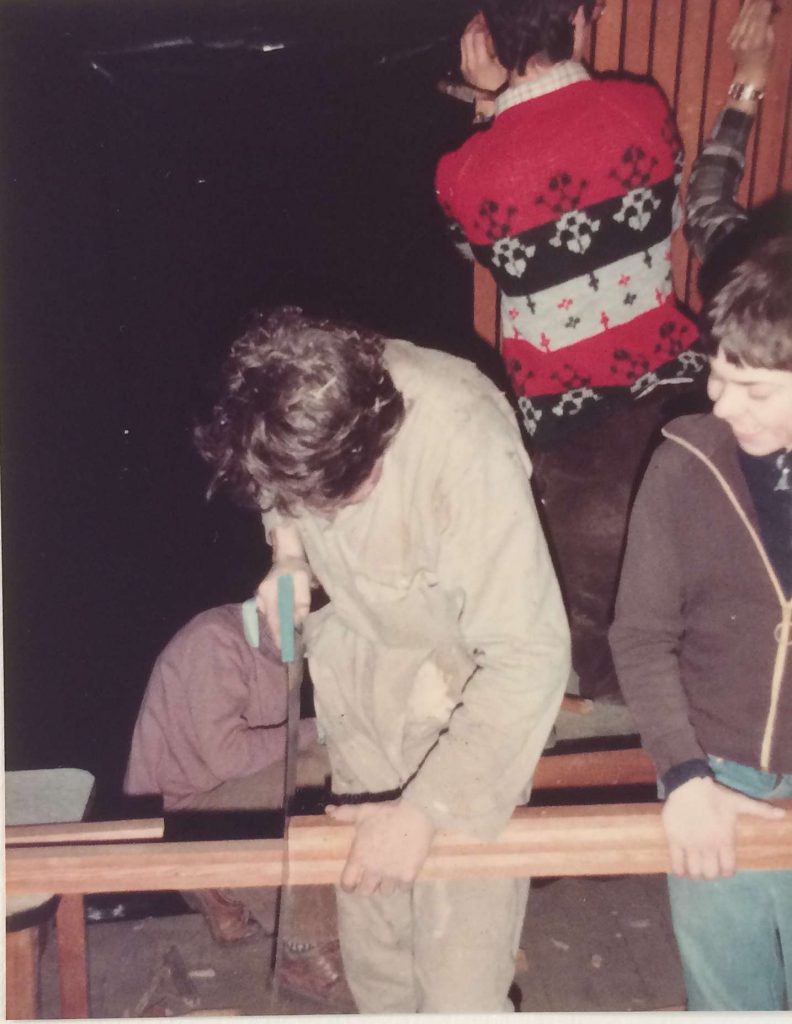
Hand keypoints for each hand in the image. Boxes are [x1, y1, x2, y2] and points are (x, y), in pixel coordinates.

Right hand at [256, 557, 311, 649]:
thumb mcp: (304, 581)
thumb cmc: (297, 569)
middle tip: (286, 650)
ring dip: (278, 629)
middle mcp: (262, 596)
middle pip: (270, 621)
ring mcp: (260, 597)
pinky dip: (276, 621)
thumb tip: (298, 620)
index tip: (283, 648)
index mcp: (271, 592)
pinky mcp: (263, 598)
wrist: (287, 557)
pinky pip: (270, 614)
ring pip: (270, 618)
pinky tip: (284, 628)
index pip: (274, 618)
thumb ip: (302, 600)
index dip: (279, 634)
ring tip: (287, 642)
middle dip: (278, 635)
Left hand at [325, 799, 435, 896]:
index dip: (347, 886)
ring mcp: (391, 875)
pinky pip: (403, 889)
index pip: (347, 883)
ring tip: (388, 876)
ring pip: (385, 892)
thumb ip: (344, 813)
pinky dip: (402, 883)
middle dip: (366, 888)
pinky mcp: (408, 876)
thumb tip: (328, 810)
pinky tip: (403, 873)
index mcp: (360, 857)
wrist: (416, 815)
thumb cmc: (387, 813)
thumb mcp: (363, 811)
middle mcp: (373, 870)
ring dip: (385, 885)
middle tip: (370, 881)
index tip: (350, 884)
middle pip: (365, 892)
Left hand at [460, 13, 507, 94]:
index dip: (483, 26)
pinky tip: (473, 35)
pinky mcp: (462, 67)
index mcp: (481, 62)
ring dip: (469, 30)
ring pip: (463, 41)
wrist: (490, 98)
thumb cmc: (501, 81)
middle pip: (468, 36)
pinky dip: (467, 38)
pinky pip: (462, 48)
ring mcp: (464, 65)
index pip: (478, 36)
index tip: (488, 21)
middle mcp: (470, 63)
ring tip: (477, 24)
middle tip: (482, 18)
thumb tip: (492, 34)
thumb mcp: (503, 64)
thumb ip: (497, 47)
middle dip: (474, 24)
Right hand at [662, 776, 784, 878]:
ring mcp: (690, 844)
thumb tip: (783, 815)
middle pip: (711, 874)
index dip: (727, 870)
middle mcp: (708, 846)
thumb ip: (761, 810)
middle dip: (710, 872)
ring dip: (696, 872)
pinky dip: (679, 870)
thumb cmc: (715, 795)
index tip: (723, 867)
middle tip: (708, 866)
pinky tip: (681, 869)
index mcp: (725, 840)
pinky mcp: (675, 840)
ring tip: (694, 867)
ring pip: (694, 871)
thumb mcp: (740, 802)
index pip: (728, 868)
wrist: (688, 784)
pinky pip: (676, 863)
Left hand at [728, 0, 774, 88]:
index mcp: (756, 40)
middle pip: (751, 15)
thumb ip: (768, 25)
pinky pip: (736, 24)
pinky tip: (747, 7)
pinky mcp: (730, 41)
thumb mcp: (771, 42)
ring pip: (742, 17)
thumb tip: (767, 10)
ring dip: (749, 5)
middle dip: (757, 3)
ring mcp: (735, 40)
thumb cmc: (765, 60)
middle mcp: (744, 39)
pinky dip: (742, 14)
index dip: (765, 5)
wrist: (749, 75)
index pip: (760, 16)